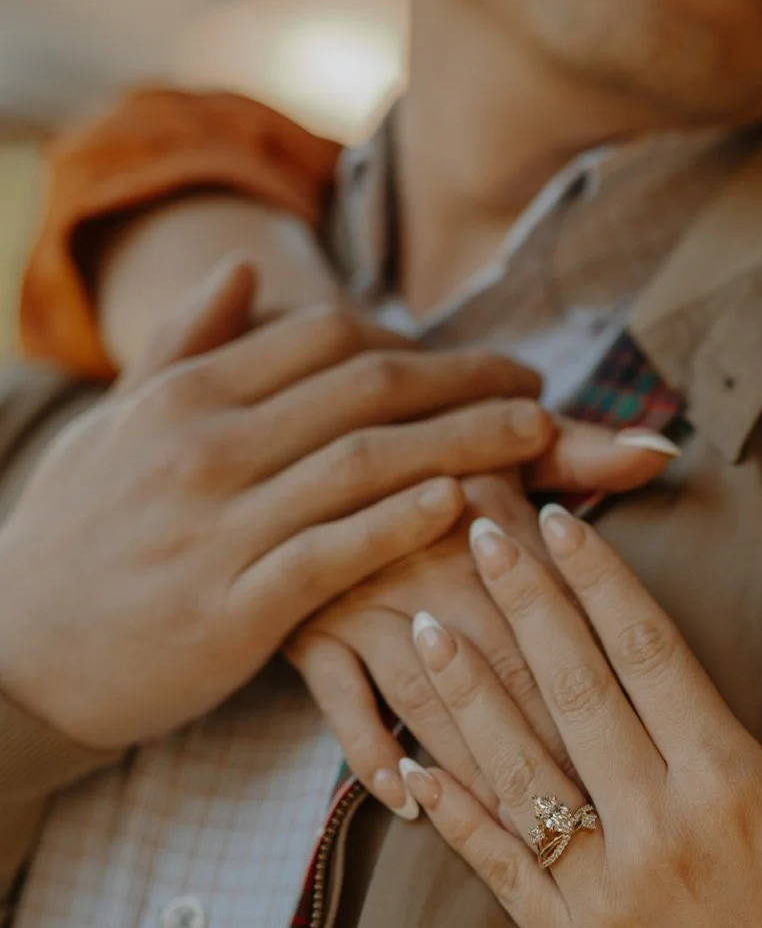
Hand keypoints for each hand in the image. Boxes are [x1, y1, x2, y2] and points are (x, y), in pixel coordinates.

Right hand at [0, 257, 566, 747]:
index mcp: (183, 396)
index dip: (417, 342)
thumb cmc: (73, 541)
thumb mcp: (114, 427)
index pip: (324, 337)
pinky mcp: (233, 610)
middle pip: (365, 388)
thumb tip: (243, 269)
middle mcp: (204, 449)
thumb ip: (183, 346)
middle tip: (541, 389)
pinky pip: (335, 553)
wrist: (11, 659)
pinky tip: (462, 505)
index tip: (478, 361)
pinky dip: (402, 523)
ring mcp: (218, 527)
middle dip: (467, 381)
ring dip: (465, 441)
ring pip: (365, 463)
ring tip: (538, 435)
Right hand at [288, 427, 678, 814]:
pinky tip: (405, 798)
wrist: (292, 428)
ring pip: (431, 698)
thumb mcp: (501, 436)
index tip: (653, 743)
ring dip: (475, 765)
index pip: (562, 612)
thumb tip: (662, 448)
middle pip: (506, 669)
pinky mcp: (307, 629)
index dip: (605, 677)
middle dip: (556, 747)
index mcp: (489, 517)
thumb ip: (587, 451)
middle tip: (608, 817)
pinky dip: (371, 751)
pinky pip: (340, 703)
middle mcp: (429, 564)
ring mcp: (363, 599)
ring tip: (526, 827)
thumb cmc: (427, 443)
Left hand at [388, 507, 761, 927]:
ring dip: (466, 690)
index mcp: (734, 786)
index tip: (561, 520)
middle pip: (573, 688)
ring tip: (424, 620)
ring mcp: (608, 896)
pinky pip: (500, 871)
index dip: (599, 579)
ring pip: (520, 768)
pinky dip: (452, 816)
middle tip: (477, 531)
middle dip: (522, 602)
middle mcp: (661, 830)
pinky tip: (409, 765)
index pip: (648, 652)